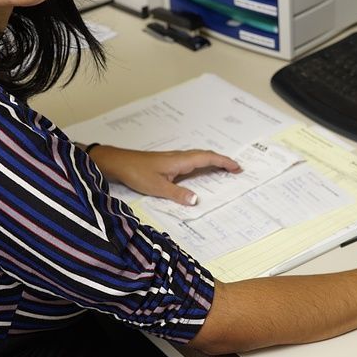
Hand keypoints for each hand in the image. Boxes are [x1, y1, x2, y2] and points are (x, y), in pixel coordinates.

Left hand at [88, 145, 240, 205]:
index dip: (224, 162)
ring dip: (213, 162)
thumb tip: (196, 200)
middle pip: (206, 156)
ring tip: (224, 170)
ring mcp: (174, 159)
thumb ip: (177, 194)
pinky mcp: (169, 163)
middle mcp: (180, 157)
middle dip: (222, 161)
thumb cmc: (137, 172)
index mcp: (181, 161)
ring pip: (199, 158)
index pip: (208, 158)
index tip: (237, 167)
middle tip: (236, 169)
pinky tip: (201, 172)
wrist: (120, 163)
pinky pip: (191, 162)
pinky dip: (202, 165)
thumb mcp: (158, 187)